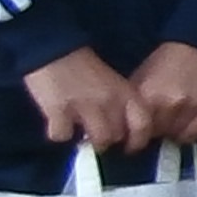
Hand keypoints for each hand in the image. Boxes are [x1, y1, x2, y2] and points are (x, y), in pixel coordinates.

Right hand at [24, 48, 148, 150]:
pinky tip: (58, 123)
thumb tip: (121, 129)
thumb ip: (118, 103)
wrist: (53, 49)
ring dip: (88, 142)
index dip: (138, 140)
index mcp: (125, 91)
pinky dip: (59, 133)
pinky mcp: (58, 112)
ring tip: (79, 133)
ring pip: (97, 141)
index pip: (143, 124)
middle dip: (108, 139)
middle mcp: (109, 102)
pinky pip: (63, 136)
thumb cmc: (84, 65)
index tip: (129, 147)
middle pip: (117, 136)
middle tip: (97, 134)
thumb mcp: (111, 81)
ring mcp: (84, 108)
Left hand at [128, 41, 196, 150]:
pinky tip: (182, 124)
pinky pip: (191, 136)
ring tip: (169, 121)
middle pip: (154, 134)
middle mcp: (169, 104)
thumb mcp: (141, 75)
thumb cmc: (166, 60)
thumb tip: (123, 122)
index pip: (135, 129)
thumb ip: (134, 100)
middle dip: (152, 130)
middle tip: (153, 123)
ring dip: (169, 132)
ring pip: (173, 137)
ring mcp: (191, 108)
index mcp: (147, 95)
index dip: (134, 132)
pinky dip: (184, 134)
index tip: (134, 132)